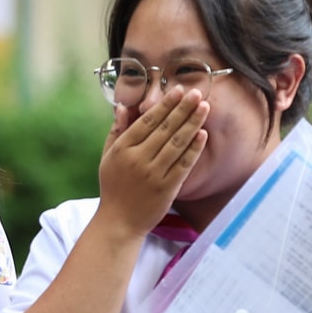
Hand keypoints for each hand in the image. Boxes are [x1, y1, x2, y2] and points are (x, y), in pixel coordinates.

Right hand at [95, 87, 209, 232]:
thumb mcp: (107, 157)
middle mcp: (138, 159)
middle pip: (165, 129)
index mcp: (122, 149)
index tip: (177, 90)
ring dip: (192, 123)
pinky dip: (194, 149)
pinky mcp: (166, 188)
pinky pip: (183, 164)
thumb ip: (116, 131)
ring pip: (177, 143)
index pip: (147, 121)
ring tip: (204, 107)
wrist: (119, 222)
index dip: (164, 105)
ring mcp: (153, 174)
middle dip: (182, 108)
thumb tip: (124, 107)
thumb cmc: (113, 187)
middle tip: (196, 92)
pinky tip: (203, 134)